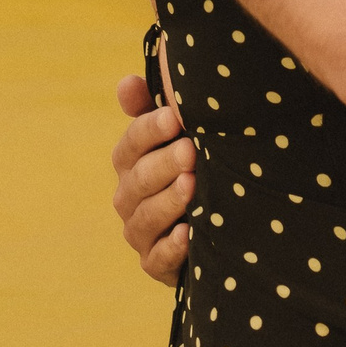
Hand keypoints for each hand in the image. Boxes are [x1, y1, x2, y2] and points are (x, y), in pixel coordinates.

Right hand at [111, 72, 194, 285]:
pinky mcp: (156, 265)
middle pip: (137, 181)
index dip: (148, 130)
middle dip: (163, 165)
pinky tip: (188, 233)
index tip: (175, 117)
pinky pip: (157, 259)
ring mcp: (141, 233)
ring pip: (144, 219)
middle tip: (190, 151)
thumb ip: (151, 108)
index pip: (130, 145)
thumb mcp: (178, 137)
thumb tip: (127, 81)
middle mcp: (129, 198)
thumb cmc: (194, 167)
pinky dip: (171, 247)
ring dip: (168, 202)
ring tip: (192, 186)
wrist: (218, 224)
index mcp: (131, 164)